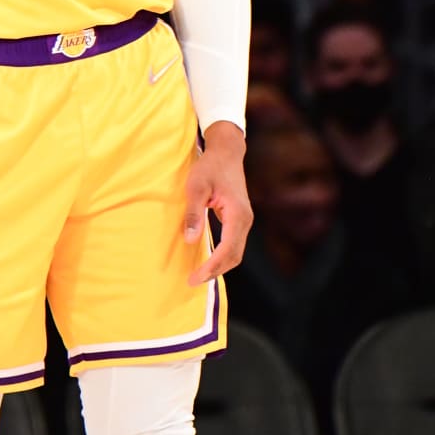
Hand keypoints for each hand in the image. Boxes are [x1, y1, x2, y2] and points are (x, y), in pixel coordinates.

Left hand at [184, 122, 252, 284]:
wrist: (226, 152)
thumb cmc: (210, 167)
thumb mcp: (196, 187)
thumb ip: (194, 213)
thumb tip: (189, 240)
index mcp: (238, 214)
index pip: (228, 250)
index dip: (211, 267)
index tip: (195, 277)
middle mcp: (245, 220)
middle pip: (234, 257)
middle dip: (215, 271)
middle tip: (193, 281)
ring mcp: (244, 221)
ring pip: (235, 252)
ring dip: (219, 266)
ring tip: (199, 275)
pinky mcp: (239, 220)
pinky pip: (233, 245)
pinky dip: (222, 256)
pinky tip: (207, 260)